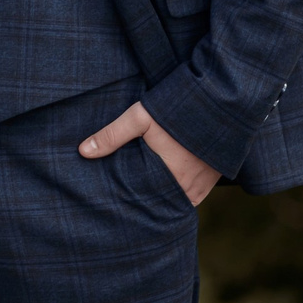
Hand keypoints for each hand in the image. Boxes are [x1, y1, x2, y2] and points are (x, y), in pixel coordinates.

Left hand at [79, 102, 217, 205]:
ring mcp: (205, 185)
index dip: (133, 201)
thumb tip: (82, 151)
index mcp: (172, 180)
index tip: (118, 200)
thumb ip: (112, 135)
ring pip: (178, 199)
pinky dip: (180, 189)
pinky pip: (193, 193)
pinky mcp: (214, 178)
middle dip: (147, 200)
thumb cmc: (178, 108)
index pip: (147, 203)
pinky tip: (166, 181)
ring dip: (164, 194)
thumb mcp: (141, 118)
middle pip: (163, 202)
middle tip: (129, 196)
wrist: (220, 99)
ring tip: (145, 189)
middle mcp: (190, 188)